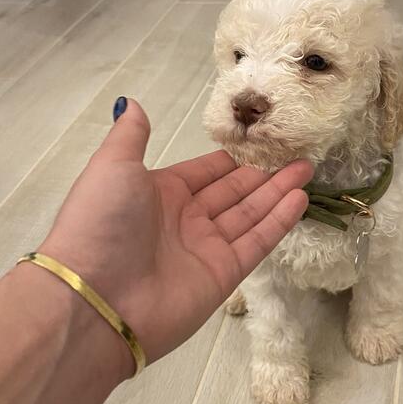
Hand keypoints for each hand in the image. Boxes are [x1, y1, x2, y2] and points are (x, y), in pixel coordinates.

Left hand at [39, 99, 312, 371]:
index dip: (229, 161)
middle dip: (263, 174)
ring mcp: (205, 248)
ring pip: (249, 214)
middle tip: (296, 155)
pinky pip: (256, 242)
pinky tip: (300, 199)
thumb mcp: (112, 167)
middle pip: (232, 193)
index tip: (259, 144)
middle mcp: (184, 220)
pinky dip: (279, 221)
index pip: (203, 173)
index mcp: (159, 193)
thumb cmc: (102, 223)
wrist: (96, 299)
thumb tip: (133, 103)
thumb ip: (131, 136)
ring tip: (307, 170)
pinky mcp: (223, 275)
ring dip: (278, 193)